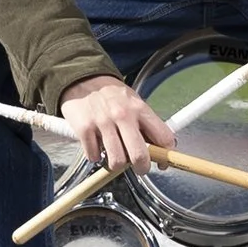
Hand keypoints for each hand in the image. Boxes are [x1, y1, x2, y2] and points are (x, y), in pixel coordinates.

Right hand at [58, 75, 176, 174]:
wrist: (82, 78)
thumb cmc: (110, 94)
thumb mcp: (133, 102)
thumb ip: (145, 124)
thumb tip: (157, 149)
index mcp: (139, 109)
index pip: (163, 137)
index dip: (165, 156)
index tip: (162, 162)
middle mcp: (123, 115)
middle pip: (139, 155)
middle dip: (142, 167)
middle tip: (139, 167)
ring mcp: (103, 122)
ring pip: (117, 161)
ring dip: (116, 164)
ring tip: (115, 155)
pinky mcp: (85, 129)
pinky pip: (94, 156)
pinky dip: (95, 156)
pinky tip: (96, 146)